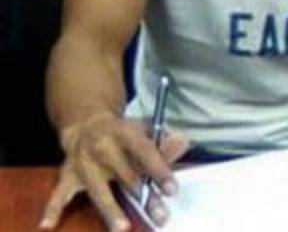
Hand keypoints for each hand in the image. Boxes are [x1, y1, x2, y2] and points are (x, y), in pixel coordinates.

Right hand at [39, 112, 188, 231]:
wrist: (87, 123)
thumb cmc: (123, 133)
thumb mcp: (145, 130)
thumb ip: (163, 141)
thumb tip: (182, 142)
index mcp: (124, 133)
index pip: (144, 152)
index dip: (159, 171)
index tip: (171, 189)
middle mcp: (102, 147)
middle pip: (126, 176)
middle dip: (144, 198)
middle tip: (159, 216)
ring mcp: (83, 163)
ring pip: (98, 189)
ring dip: (111, 209)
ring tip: (122, 228)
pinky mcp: (67, 175)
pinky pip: (59, 194)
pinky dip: (52, 209)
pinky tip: (47, 225)